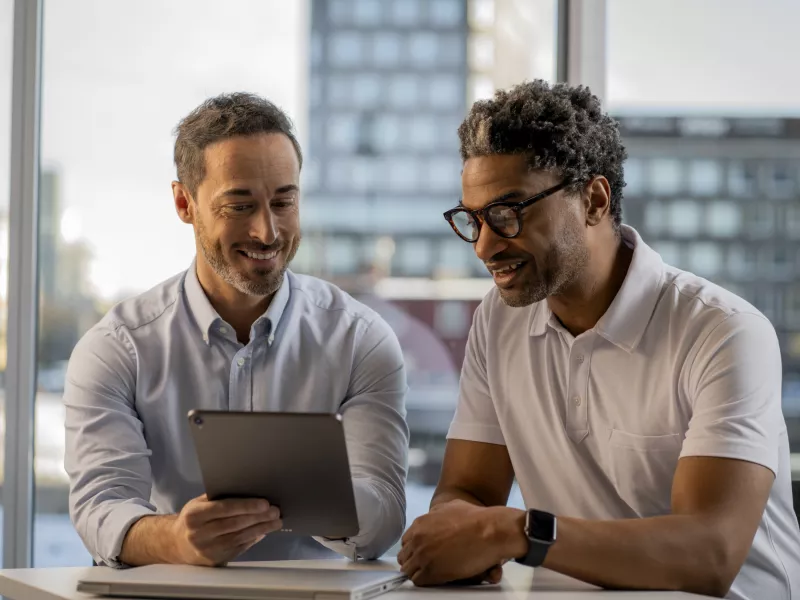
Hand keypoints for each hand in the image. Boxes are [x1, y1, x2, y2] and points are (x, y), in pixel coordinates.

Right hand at [169, 494, 281, 565]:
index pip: (224, 509)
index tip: (264, 503)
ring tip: (276, 522)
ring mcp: (207, 549)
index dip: (246, 506)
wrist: (177, 544)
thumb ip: (218, 498)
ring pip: (239, 537)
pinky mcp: (215, 560)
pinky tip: (264, 532)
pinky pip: (238, 548)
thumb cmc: (194, 518)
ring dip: (261, 529)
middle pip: (235, 524)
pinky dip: (253, 539)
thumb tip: (248, 490)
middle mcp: (199, 534)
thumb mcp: (199, 504)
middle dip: (258, 517)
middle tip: (276, 511)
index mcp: (194, 515)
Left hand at [397, 500, 521, 585]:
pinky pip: (418, 580)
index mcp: (421, 524)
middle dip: (412, 561)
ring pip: (408, 570)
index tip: (419, 553)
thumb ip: (437, 512)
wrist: (488, 531)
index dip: (413, 548)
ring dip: (418, 572)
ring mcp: (423, 555)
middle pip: (404, 556)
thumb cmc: (475, 519)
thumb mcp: (451, 506)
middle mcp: (418, 539)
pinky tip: (434, 579)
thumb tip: (434, 514)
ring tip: (429, 573)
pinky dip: (425, 581)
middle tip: (422, 565)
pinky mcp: (431, 571)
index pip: (406, 541)